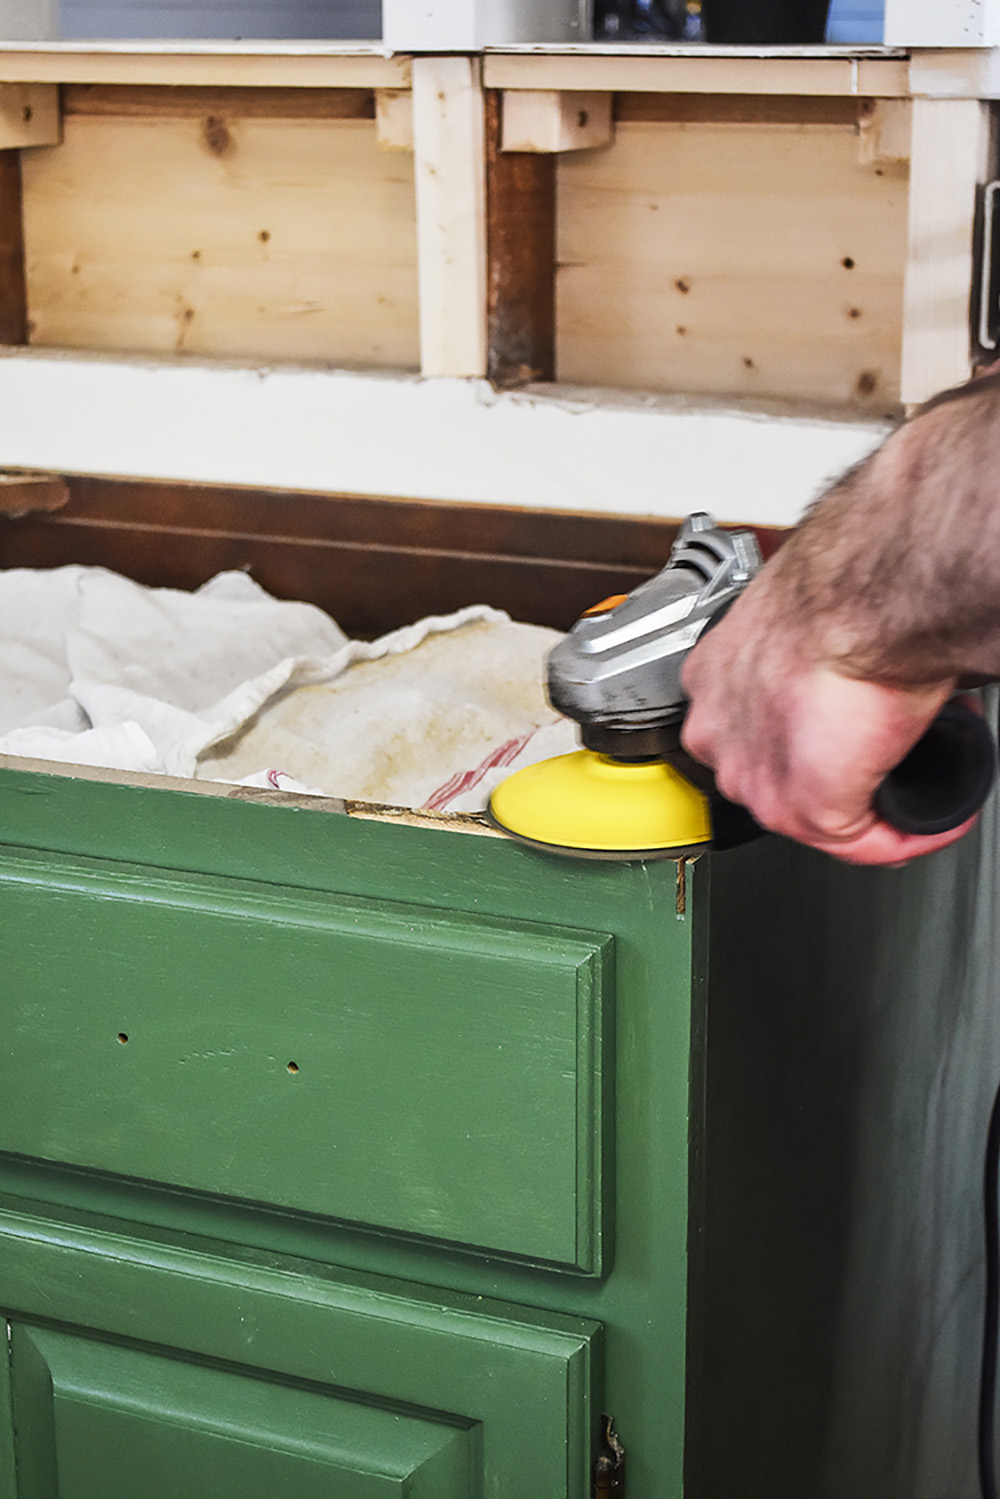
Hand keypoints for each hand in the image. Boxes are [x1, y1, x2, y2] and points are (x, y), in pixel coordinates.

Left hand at [680, 580, 974, 865]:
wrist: (864, 599)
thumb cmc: (844, 589)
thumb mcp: (806, 621)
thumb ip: (808, 657)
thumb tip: (842, 669)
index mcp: (717, 678)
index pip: (755, 731)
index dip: (812, 740)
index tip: (851, 737)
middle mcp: (721, 732)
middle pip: (780, 776)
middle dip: (840, 776)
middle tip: (890, 758)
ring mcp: (755, 777)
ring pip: (818, 814)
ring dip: (874, 807)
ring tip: (920, 788)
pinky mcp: (804, 809)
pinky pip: (867, 842)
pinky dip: (912, 833)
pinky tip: (938, 818)